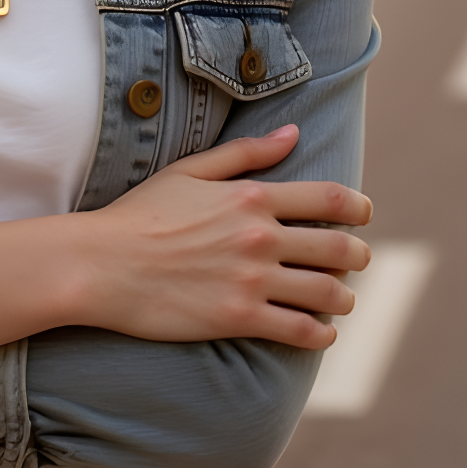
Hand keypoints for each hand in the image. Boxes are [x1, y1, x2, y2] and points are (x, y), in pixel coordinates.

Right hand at [71, 124, 371, 349]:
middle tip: (359, 262)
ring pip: (326, 292)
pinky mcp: (237, 317)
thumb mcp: (192, 170)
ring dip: (343, 298)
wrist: (102, 264)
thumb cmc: (141, 214)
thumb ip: (247, 153)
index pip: (330, 198)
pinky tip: (321, 334)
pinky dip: (319, 334)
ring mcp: (251, 279)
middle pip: (338, 248)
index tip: (364, 216)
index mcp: (253, 196)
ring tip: (342, 300)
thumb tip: (294, 133)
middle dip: (358, 256)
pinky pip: (298, 330)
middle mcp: (260, 236)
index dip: (358, 209)